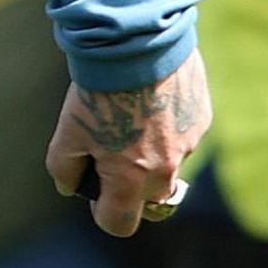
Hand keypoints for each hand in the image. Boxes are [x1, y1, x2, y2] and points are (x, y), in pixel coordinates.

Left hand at [45, 51, 210, 236]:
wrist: (137, 44)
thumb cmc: (98, 91)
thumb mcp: (67, 132)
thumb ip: (65, 169)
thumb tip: (70, 186)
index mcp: (131, 178)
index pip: (121, 223)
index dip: (104, 213)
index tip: (95, 194)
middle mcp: (167, 168)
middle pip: (151, 201)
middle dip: (132, 189)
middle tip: (112, 157)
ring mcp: (190, 143)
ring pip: (169, 164)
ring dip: (151, 153)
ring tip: (129, 115)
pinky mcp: (202, 118)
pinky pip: (184, 135)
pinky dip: (167, 126)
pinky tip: (150, 98)